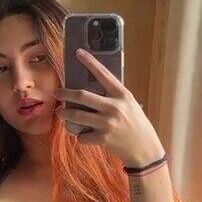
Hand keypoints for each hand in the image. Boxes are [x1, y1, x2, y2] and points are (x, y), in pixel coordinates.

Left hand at [54, 49, 164, 167]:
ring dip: (64, 114)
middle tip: (57, 93)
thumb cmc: (136, 124)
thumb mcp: (129, 104)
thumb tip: (90, 87)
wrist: (145, 149)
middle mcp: (114, 107)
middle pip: (82, 96)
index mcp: (122, 95)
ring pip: (77, 115)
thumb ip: (113, 96)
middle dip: (65, 93)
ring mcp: (107, 123)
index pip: (103, 74)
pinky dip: (80, 135)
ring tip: (60, 112)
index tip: (78, 52)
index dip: (90, 62)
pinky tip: (84, 135)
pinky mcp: (103, 139)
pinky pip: (82, 136)